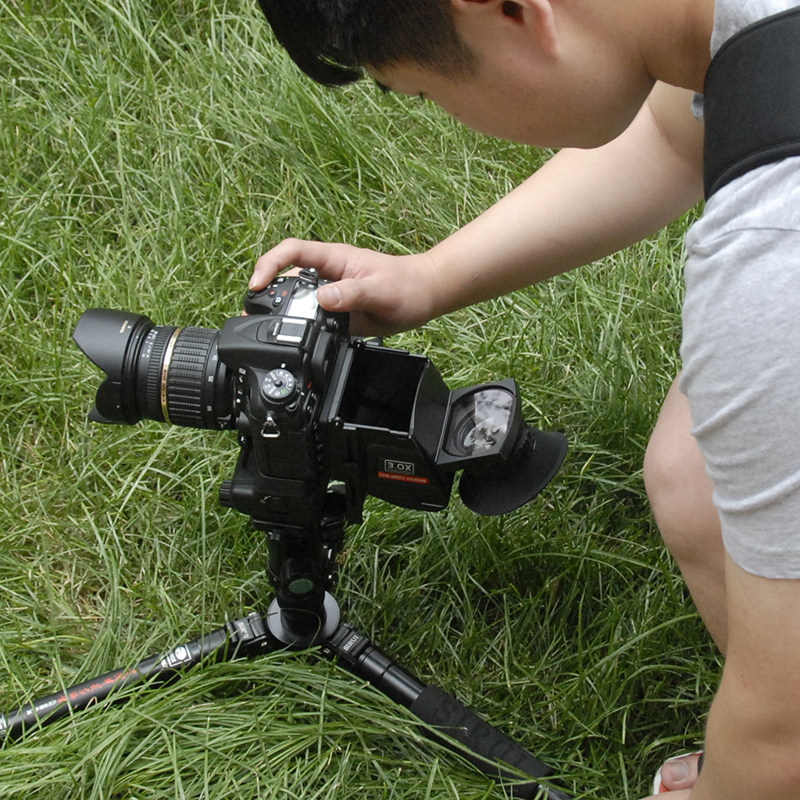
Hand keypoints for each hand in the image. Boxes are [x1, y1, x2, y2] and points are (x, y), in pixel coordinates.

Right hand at [251, 239, 441, 336]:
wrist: (423, 295)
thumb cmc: (406, 286)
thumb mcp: (380, 290)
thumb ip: (352, 294)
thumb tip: (323, 298)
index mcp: (333, 259)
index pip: (291, 252)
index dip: (269, 264)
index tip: (257, 284)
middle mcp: (327, 275)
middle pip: (286, 277)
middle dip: (266, 293)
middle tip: (253, 316)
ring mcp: (330, 294)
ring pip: (296, 300)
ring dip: (281, 313)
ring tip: (265, 332)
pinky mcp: (336, 313)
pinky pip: (311, 319)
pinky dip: (300, 329)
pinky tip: (296, 343)